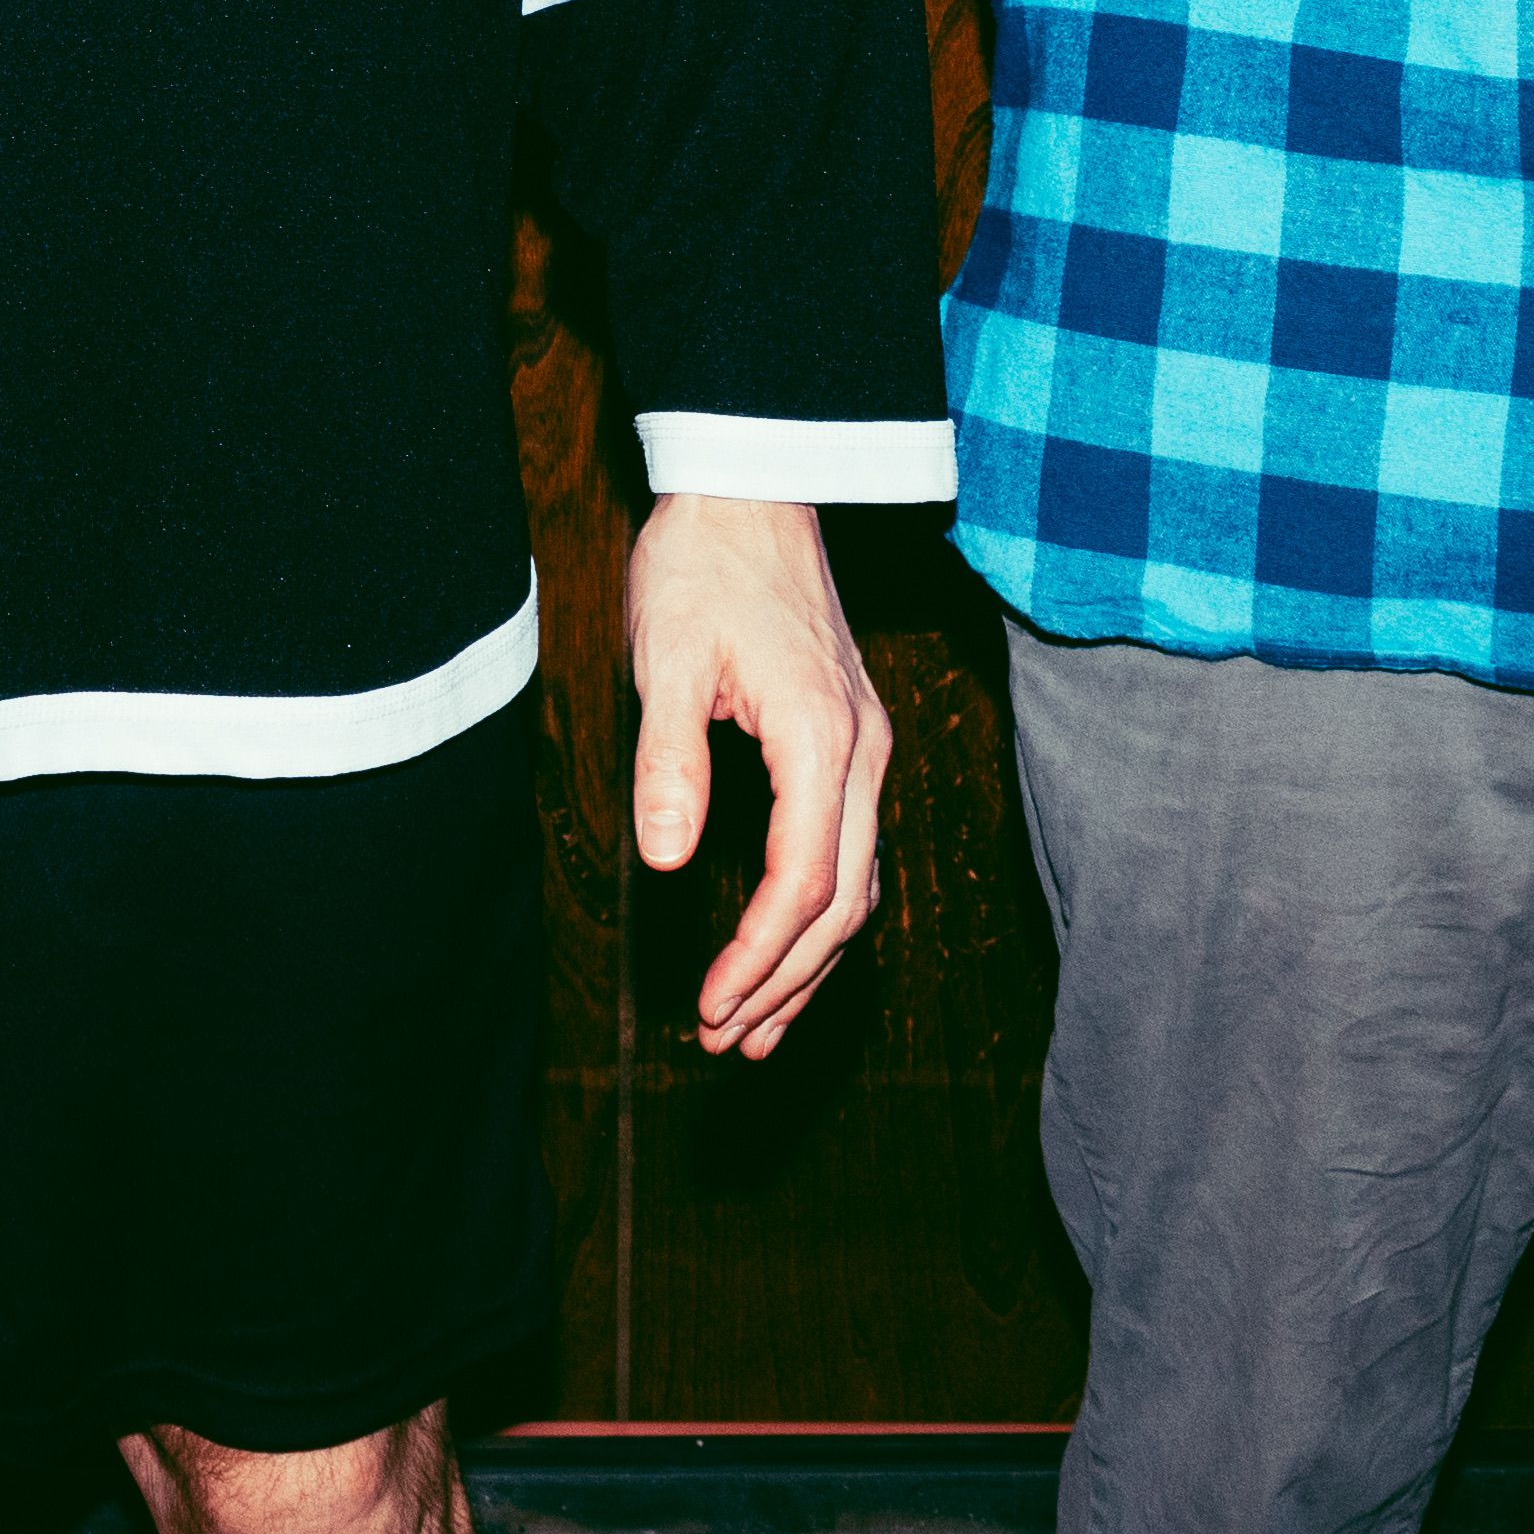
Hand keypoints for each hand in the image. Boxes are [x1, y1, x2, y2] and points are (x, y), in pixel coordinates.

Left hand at [625, 494, 892, 1059]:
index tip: (711, 1010)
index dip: (758, 959)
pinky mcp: (851, 743)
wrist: (751, 490)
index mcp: (822, 740)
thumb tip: (672, 860)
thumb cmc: (702, 565)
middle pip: (844, 902)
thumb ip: (669, 757)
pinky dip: (822, 914)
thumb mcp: (667, 656)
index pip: (803, 882)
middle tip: (726, 1043)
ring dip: (809, 963)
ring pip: (858, 886)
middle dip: (787, 982)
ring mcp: (867, 750)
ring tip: (757, 1031)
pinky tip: (788, 950)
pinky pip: (852, 852)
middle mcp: (864, 754)